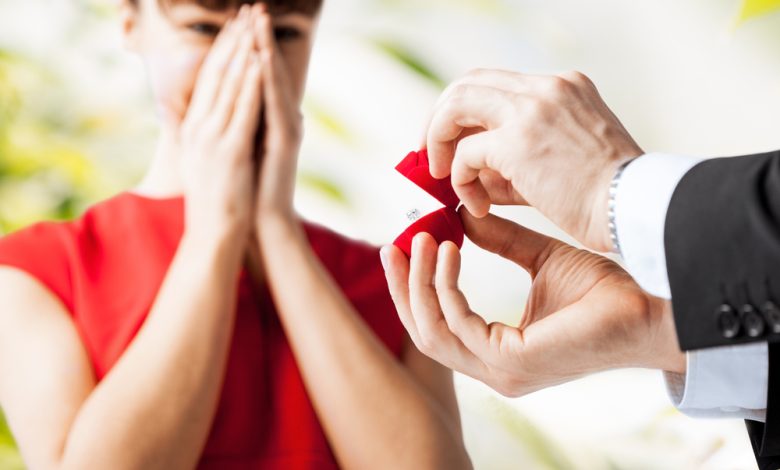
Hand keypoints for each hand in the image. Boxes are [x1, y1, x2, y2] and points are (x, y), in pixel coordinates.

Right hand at [168, 5, 262, 241]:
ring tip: (255, 24)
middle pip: (217, 73)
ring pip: (229, 84)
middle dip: (234, 39)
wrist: (214, 234)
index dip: (224, 49)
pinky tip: (261, 61)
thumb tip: (220, 119)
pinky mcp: (229, 150)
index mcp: (195, 129)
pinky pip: (243, 109)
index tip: (237, 25)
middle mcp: (200, 128)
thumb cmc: (216, 201)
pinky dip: (252, 83)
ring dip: (244, 51)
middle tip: (247, 10)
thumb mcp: (208, 162)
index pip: (209, 79)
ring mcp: (213, 138)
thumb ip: (212, 136)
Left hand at [252, 6, 303, 228]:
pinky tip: (262, 57)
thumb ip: (243, 121)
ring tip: (259, 19)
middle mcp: (280, 117)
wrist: (263, 221)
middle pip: (267, 69)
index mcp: (267, 118)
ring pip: (272, 80)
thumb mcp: (242, 144)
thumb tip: (236, 101)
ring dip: (265, 47)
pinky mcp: (284, 141)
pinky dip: (267, 79)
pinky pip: (273, 103)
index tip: (239, 17)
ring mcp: (284, 127)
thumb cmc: (251, 186)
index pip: (256, 74)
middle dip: (258, 36)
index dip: (248, 45)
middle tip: (254, 5)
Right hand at [381, 208, 684, 396]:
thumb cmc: (603, 289)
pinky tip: (451, 249)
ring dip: (419, 282)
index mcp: (497, 351)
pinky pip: (458, 324)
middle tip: (392, 244)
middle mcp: (492, 368)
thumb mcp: (540, 258)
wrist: (649, 307)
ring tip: (422, 239)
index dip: (414, 287)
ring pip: (431, 331)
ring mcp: (500, 371)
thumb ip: (500, 242)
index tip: (405, 246)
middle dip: (402, 287)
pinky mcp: (512, 363)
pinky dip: (447, 285)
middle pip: (422, 332)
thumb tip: (462, 215)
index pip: (437, 325)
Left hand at [424, 69, 642, 251]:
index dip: (466, 112)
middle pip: (468, 82)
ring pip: (456, 104)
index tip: (454, 142)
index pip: (496, 84)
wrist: (635, 209)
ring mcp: (532, 109)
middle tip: (432, 155)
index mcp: (563, 87)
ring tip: (441, 176)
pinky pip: (466, 154)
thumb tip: (468, 175)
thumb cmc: (606, 197)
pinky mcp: (518, 141)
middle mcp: (546, 88)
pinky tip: (478, 206)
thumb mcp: (559, 162)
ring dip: (438, 140)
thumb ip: (512, 160)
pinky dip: (461, 180)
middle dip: (440, 119)